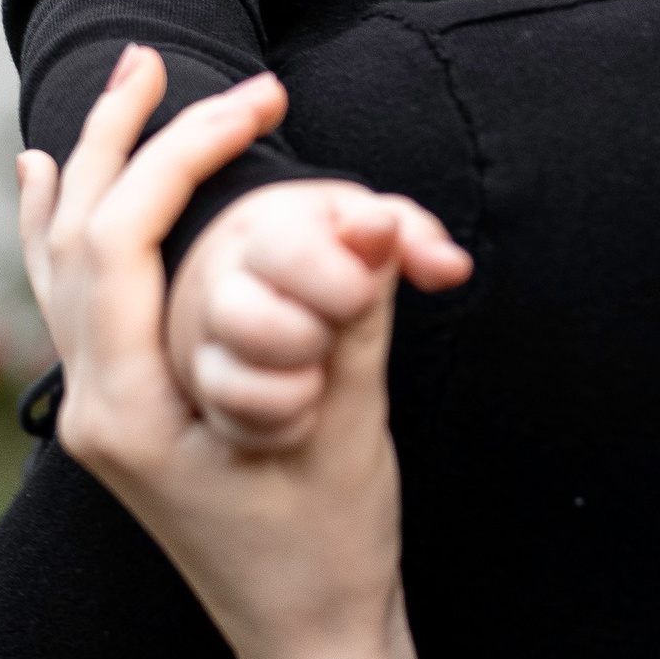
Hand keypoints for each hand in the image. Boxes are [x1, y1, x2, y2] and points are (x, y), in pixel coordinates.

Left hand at [17, 50, 458, 658]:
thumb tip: (374, 221)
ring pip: (55, 265)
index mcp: (124, 412)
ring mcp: (94, 415)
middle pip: (70, 236)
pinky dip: (61, 232)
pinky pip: (69, 303)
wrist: (308, 645)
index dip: (181, 150)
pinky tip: (49, 186)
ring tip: (106, 97)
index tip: (256, 98)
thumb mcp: (348, 429)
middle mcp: (89, 408)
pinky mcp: (120, 417)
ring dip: (80, 172)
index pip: (121, 239)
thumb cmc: (331, 551)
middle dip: (119, 136)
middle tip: (159, 58)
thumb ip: (351, 323)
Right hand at [167, 176, 470, 450]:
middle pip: (239, 315)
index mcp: (270, 231)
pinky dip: (277, 428)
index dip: (337, 282)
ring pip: (222, 381)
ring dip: (290, 391)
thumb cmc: (337, 259)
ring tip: (318, 381)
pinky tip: (304, 413)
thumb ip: (412, 241)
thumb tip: (451, 267)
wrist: (280, 296)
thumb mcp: (377, 237)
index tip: (360, 296)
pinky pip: (229, 425)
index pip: (288, 250)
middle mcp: (224, 285)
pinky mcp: (208, 394)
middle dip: (305, 338)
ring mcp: (209, 343)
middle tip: (330, 338)